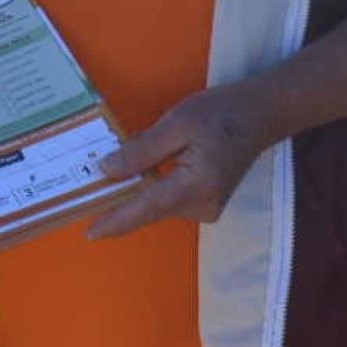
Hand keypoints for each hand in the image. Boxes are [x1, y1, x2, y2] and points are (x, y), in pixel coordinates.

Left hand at [86, 84, 271, 239]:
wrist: (260, 116)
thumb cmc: (220, 114)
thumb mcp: (177, 123)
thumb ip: (142, 150)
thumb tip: (107, 170)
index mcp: (196, 185)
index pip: (147, 208)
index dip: (116, 221)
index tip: (90, 233)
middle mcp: (203, 205)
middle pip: (150, 209)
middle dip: (120, 201)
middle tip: (86, 190)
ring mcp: (207, 208)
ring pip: (158, 204)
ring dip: (137, 190)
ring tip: (118, 165)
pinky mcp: (206, 203)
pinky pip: (169, 199)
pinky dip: (152, 187)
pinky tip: (144, 167)